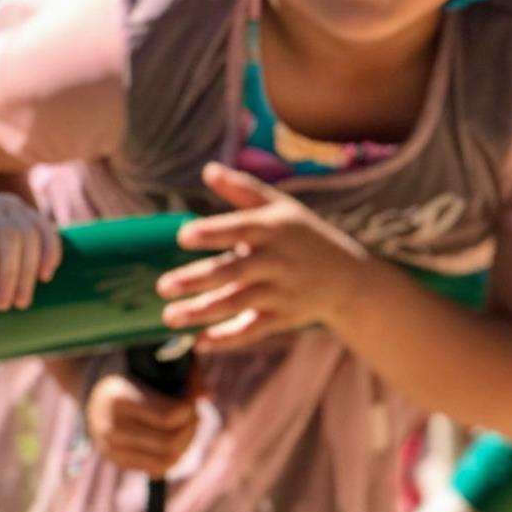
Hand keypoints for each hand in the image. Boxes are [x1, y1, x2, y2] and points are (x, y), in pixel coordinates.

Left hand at [0, 183, 59, 312]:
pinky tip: (46, 274)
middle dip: (10, 272)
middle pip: (9, 234)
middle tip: (4, 305)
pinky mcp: (25, 211)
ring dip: (30, 269)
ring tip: (22, 300)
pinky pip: (44, 228)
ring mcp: (10, 206)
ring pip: (30, 234)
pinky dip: (50, 250)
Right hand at [84, 368, 200, 475]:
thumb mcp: (154, 363)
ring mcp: (111, 448)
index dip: (189, 408)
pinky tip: (173, 439)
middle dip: (190, 427)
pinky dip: (173, 457)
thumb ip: (184, 374)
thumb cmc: (132, 371)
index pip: (170, 416)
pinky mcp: (116, 461)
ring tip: (185, 426)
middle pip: (171, 441)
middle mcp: (112, 426)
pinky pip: (157, 469)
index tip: (190, 397)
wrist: (93, 389)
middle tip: (192, 414)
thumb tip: (207, 396)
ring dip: (185, 444)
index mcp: (119, 397)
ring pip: (168, 460)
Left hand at [155, 162, 367, 347]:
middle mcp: (275, 261)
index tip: (182, 236)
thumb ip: (242, 190)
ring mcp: (279, 293)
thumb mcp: (280, 207)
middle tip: (162, 286)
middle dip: (198, 280)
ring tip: (169, 317)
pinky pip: (251, 330)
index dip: (212, 232)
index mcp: (272, 229)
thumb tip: (208, 169)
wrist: (348, 278)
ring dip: (203, 312)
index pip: (239, 229)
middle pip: (233, 272)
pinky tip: (198, 342)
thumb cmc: (304, 235)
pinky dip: (227, 338)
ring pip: (237, 304)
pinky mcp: (281, 318)